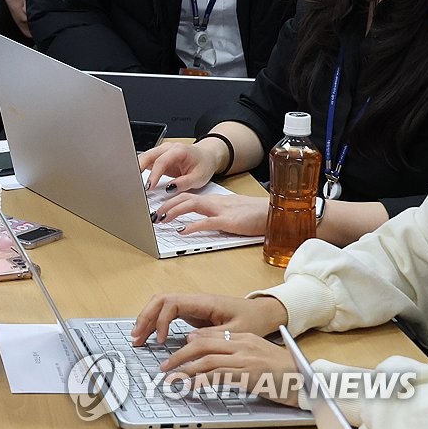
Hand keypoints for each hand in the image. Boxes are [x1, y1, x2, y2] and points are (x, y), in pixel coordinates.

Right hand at [132, 293, 288, 344]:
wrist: (262, 313)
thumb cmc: (252, 320)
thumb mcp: (237, 332)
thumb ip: (213, 336)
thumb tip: (188, 340)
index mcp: (204, 302)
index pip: (171, 304)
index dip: (161, 321)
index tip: (161, 340)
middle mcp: (194, 301)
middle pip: (160, 301)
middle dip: (145, 317)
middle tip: (136, 337)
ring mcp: (191, 306)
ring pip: (160, 306)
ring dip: (147, 320)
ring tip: (138, 338)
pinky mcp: (191, 314)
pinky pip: (167, 314)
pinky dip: (156, 323)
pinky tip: (151, 336)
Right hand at [138, 142, 217, 192]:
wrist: (206, 156)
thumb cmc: (203, 165)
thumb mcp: (199, 178)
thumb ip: (184, 183)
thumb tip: (169, 188)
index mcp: (179, 150)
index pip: (161, 161)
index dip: (153, 174)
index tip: (149, 187)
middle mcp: (167, 148)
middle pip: (148, 156)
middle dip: (138, 169)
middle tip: (133, 184)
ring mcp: (161, 151)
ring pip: (143, 157)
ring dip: (136, 169)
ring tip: (131, 183)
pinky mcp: (157, 157)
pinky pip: (145, 161)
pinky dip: (139, 170)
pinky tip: (135, 179)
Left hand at [150, 192, 267, 235]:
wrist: (274, 212)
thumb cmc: (254, 214)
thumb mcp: (230, 212)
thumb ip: (215, 215)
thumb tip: (199, 222)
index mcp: (214, 200)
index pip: (187, 196)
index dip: (170, 201)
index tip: (158, 208)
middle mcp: (214, 202)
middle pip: (184, 198)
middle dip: (166, 205)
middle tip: (153, 214)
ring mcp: (221, 210)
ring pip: (191, 205)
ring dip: (173, 211)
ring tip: (161, 219)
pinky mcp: (229, 221)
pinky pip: (206, 222)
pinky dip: (192, 226)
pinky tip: (182, 231)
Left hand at [159, 328, 299, 405]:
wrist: (307, 380)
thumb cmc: (285, 370)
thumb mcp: (258, 353)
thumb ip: (236, 349)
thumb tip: (211, 355)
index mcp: (244, 337)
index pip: (209, 336)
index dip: (189, 344)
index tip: (175, 352)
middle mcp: (242, 345)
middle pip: (202, 345)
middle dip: (180, 355)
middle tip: (166, 366)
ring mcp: (244, 359)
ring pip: (206, 360)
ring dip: (185, 370)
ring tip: (172, 378)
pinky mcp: (248, 375)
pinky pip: (218, 377)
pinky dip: (200, 382)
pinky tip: (191, 387)